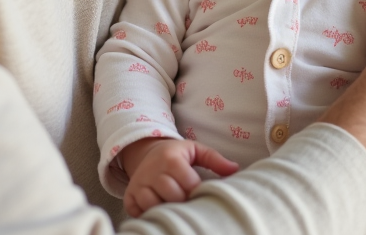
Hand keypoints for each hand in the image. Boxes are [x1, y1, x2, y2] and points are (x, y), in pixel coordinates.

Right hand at [119, 137, 239, 216]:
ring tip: (176, 207)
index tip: (200, 194)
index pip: (189, 183)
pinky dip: (149, 215)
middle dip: (184, 202)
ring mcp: (139, 184)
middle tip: (190, 202)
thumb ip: (215, 159)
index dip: (197, 192)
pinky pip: (139, 212)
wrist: (145, 152)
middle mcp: (152, 171)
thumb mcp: (195, 150)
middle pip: (173, 196)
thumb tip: (235, 170)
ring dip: (167, 209)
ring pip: (154, 205)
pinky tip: (159, 211)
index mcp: (170, 158)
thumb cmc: (175, 154)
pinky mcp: (129, 196)